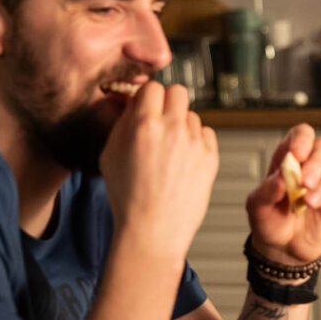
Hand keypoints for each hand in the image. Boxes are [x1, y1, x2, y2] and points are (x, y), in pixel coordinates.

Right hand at [100, 83, 217, 255]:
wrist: (152, 231)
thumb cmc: (128, 198)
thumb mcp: (109, 154)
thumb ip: (123, 122)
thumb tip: (135, 102)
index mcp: (143, 126)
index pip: (152, 87)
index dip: (147, 97)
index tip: (146, 108)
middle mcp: (172, 129)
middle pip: (177, 91)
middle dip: (168, 102)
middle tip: (161, 120)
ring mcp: (194, 143)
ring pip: (192, 115)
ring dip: (181, 125)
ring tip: (170, 150)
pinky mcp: (211, 158)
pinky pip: (206, 133)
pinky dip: (196, 141)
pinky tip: (183, 160)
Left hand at [247, 125, 320, 264]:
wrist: (285, 250)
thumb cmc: (270, 222)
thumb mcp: (257, 207)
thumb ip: (267, 190)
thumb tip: (281, 177)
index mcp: (290, 159)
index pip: (302, 134)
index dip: (302, 139)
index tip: (298, 155)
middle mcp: (312, 165)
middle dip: (317, 164)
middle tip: (305, 185)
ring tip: (312, 203)